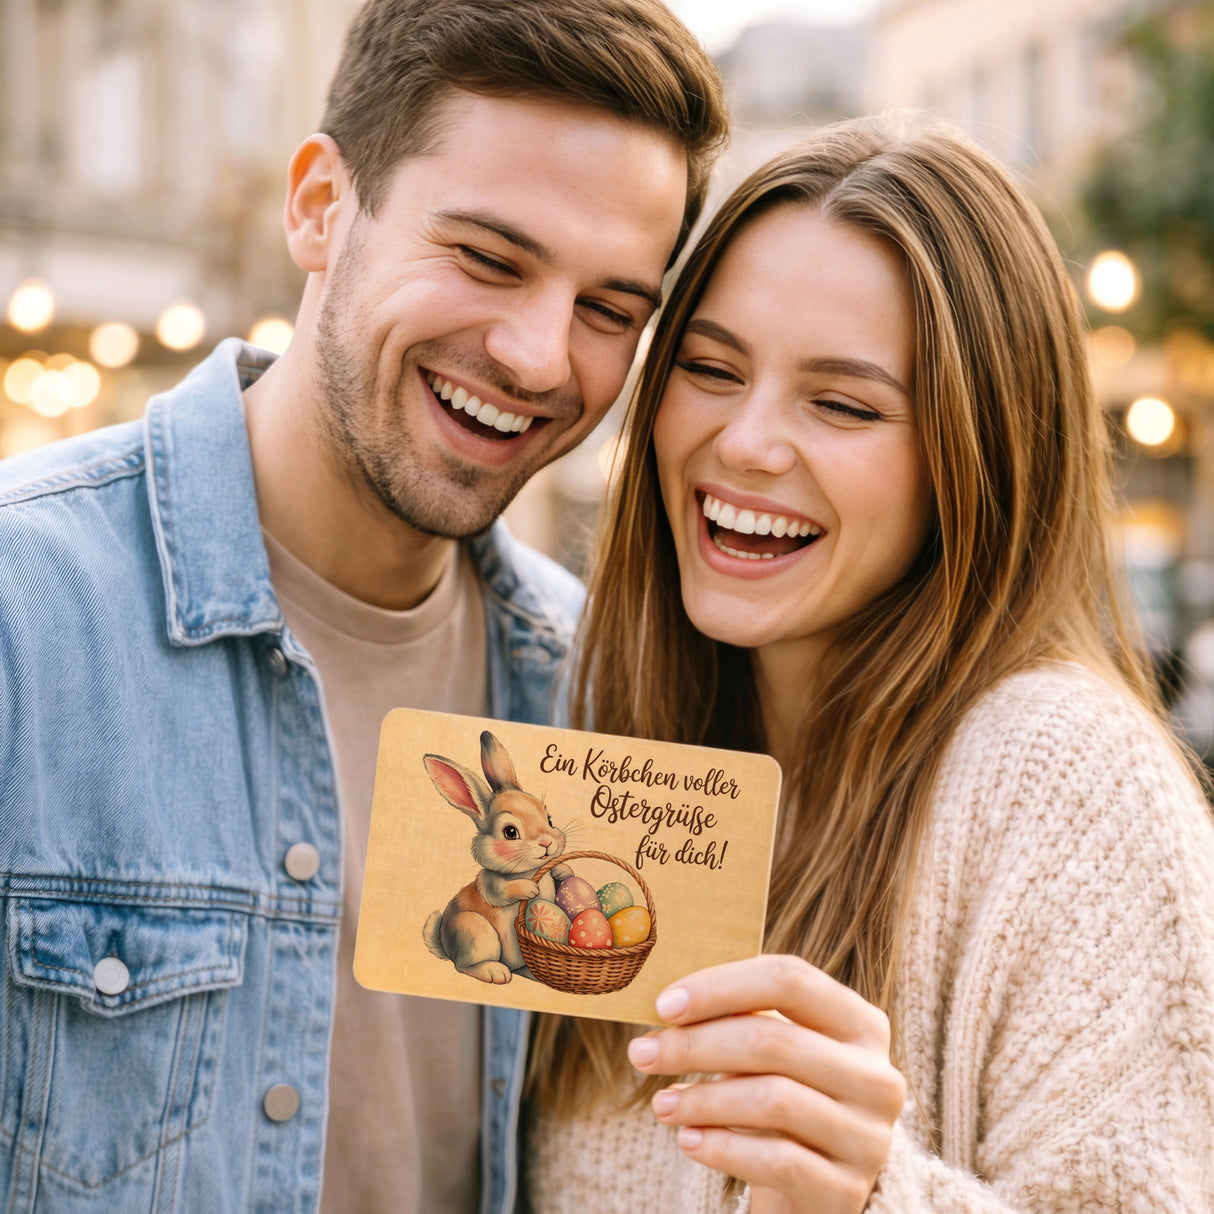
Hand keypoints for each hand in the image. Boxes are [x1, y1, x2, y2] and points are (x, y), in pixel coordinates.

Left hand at [626, 954, 904, 1213]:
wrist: (815, 1185)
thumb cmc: (782, 1096)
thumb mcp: (774, 1051)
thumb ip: (740, 1018)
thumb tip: (668, 1002)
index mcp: (860, 1022)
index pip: (790, 979)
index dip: (721, 986)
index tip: (665, 1004)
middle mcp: (876, 1075)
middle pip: (774, 1040)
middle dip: (697, 1045)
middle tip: (643, 1053)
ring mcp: (868, 1136)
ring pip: (775, 1100)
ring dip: (703, 1099)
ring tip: (661, 1103)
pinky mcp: (847, 1189)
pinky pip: (777, 1161)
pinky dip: (723, 1148)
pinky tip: (688, 1141)